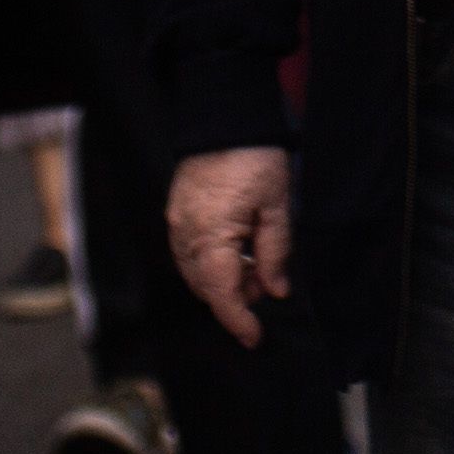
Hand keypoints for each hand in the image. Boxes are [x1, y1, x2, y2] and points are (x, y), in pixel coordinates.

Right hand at [168, 147, 292, 346]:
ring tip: (255, 261)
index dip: (238, 321)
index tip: (255, 338)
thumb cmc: (256, 157)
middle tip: (266, 282)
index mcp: (212, 236)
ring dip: (223, 278)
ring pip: (196, 272)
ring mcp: (177, 224)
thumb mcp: (277, 205)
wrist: (225, 115)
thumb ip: (275, 251)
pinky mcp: (176, 212)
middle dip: (236, 295)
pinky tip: (236, 247)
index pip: (222, 294)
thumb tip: (275, 290)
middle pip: (207, 287)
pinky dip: (211, 261)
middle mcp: (186, 235)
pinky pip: (189, 252)